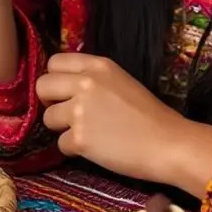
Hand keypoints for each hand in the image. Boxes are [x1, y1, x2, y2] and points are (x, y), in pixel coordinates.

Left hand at [35, 53, 186, 184]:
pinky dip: (74, 149)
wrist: (169, 145)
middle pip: (42, 86)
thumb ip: (92, 78)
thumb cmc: (150, 115)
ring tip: (87, 133)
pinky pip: (60, 143)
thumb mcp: (120, 81)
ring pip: (48, 117)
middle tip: (67, 114)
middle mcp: (85, 83)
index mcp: (97, 65)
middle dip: (50, 102)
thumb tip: (65, 85)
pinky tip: (95, 149)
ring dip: (62, 128)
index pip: (53, 62)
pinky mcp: (80, 138)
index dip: (55, 79)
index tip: (63, 92)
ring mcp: (80, 111)